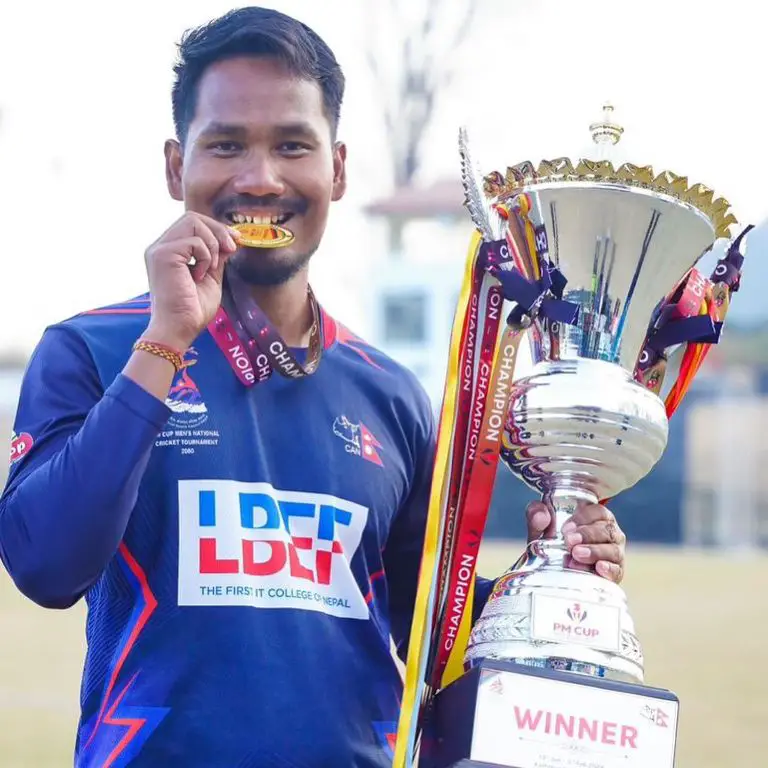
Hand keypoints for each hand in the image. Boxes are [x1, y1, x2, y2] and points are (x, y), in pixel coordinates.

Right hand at [143, 212, 238, 349]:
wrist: (179, 329)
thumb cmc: (192, 310)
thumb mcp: (211, 277)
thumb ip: (216, 257)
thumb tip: (230, 240)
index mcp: (170, 251)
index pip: (192, 223)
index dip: (216, 228)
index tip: (236, 241)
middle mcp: (160, 246)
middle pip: (192, 217)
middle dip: (218, 230)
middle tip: (232, 248)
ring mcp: (159, 249)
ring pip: (192, 222)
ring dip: (212, 243)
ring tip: (212, 267)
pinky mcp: (163, 255)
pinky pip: (194, 241)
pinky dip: (205, 256)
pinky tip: (200, 275)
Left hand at [526, 500, 625, 582]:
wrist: (554, 570)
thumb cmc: (553, 541)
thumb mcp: (542, 527)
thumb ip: (537, 515)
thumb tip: (541, 516)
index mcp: (596, 517)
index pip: (597, 512)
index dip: (583, 518)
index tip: (566, 529)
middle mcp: (609, 533)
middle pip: (606, 530)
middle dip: (588, 535)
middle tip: (570, 542)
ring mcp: (614, 553)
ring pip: (613, 550)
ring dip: (595, 552)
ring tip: (577, 555)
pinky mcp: (615, 573)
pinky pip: (617, 570)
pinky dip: (610, 569)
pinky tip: (600, 568)